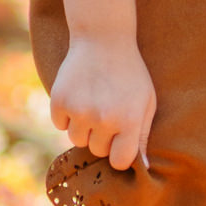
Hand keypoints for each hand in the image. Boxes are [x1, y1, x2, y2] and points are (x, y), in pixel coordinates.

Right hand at [51, 36, 155, 169]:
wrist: (103, 39)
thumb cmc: (130, 73)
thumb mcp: (146, 101)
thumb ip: (143, 135)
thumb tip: (143, 167)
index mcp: (128, 121)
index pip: (119, 161)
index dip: (118, 153)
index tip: (118, 142)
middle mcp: (103, 119)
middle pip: (96, 150)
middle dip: (101, 137)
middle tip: (106, 113)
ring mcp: (80, 110)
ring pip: (76, 140)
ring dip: (83, 127)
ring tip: (92, 103)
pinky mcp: (60, 101)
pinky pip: (60, 124)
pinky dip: (66, 115)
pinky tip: (78, 95)